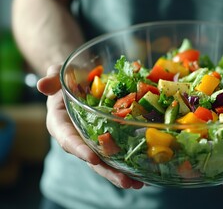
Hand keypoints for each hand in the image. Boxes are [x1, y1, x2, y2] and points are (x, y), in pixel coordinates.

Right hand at [37, 65, 143, 189]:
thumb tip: (42, 85)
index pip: (68, 139)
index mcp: (61, 124)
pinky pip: (117, 151)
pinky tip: (144, 171)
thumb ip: (51, 80)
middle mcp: (77, 137)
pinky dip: (129, 161)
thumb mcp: (58, 75)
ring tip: (138, 183)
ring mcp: (92, 139)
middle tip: (126, 182)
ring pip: (106, 160)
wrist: (80, 79)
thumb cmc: (68, 78)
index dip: (79, 149)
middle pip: (91, 158)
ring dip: (121, 172)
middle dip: (107, 171)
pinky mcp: (107, 137)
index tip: (92, 158)